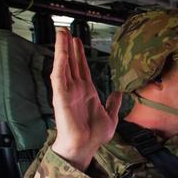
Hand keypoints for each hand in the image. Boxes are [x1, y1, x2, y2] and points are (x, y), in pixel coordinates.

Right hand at [50, 28, 121, 170]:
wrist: (85, 147)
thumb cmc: (94, 135)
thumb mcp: (110, 116)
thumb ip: (113, 103)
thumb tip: (118, 92)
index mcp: (86, 92)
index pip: (82, 68)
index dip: (79, 54)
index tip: (77, 40)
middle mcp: (75, 89)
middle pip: (71, 63)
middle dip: (69, 46)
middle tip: (66, 30)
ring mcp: (67, 92)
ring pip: (63, 66)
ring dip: (62, 49)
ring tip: (62, 33)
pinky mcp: (61, 97)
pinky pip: (59, 78)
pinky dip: (60, 64)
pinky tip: (61, 53)